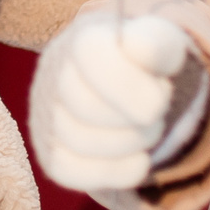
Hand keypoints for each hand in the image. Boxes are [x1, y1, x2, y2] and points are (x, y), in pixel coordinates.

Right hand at [29, 12, 199, 191]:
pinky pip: (69, 171)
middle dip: (138, 119)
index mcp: (83, 37)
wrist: (128, 85)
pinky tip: (138, 160)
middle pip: (86, 104)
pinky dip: (113, 171)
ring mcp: (46, 114)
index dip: (133, 81)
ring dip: (129, 144)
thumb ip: (157, 42)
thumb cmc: (144, 63)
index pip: (91, 53)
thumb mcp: (161, 43)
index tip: (163, 90)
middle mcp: (54, 71)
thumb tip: (141, 49)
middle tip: (158, 115)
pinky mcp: (50, 152)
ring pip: (78, 140)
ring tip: (147, 133)